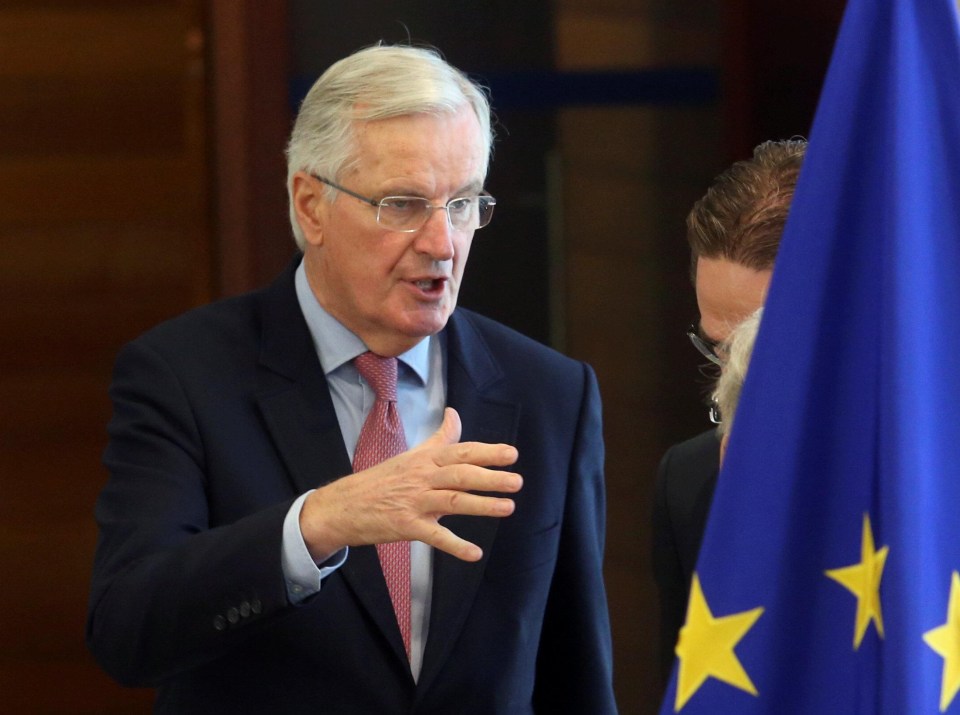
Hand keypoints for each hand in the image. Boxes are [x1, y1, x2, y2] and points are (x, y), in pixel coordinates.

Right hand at [300, 407, 520, 561]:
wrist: (343, 506)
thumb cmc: (381, 480)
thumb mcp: (411, 455)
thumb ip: (439, 438)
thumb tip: (454, 413)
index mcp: (424, 459)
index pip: (460, 452)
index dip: (487, 452)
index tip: (511, 454)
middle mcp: (421, 477)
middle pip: (460, 474)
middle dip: (490, 477)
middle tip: (516, 481)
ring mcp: (414, 502)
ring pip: (452, 501)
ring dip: (481, 505)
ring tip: (507, 507)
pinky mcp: (406, 527)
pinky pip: (435, 537)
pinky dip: (455, 546)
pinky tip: (474, 554)